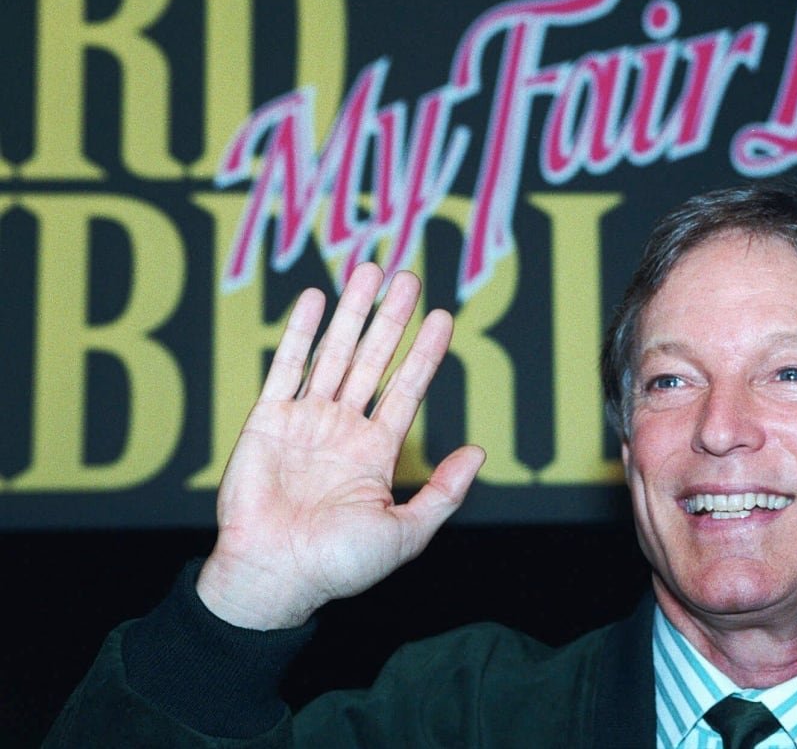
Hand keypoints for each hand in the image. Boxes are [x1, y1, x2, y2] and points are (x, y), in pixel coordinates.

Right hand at [196, 264, 484, 628]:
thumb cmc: (339, 565)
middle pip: (373, 359)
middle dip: (391, 318)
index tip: (443, 316)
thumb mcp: (407, 533)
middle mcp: (343, 428)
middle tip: (408, 277)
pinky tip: (315, 298)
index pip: (407, 388)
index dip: (425, 352)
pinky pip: (286, 366)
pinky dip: (300, 331)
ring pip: (334, 353)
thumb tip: (479, 452)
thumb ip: (444, 493)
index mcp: (375, 451)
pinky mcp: (267, 419)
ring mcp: (306, 420)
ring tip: (370, 270)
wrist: (274, 577)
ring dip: (352, 312)